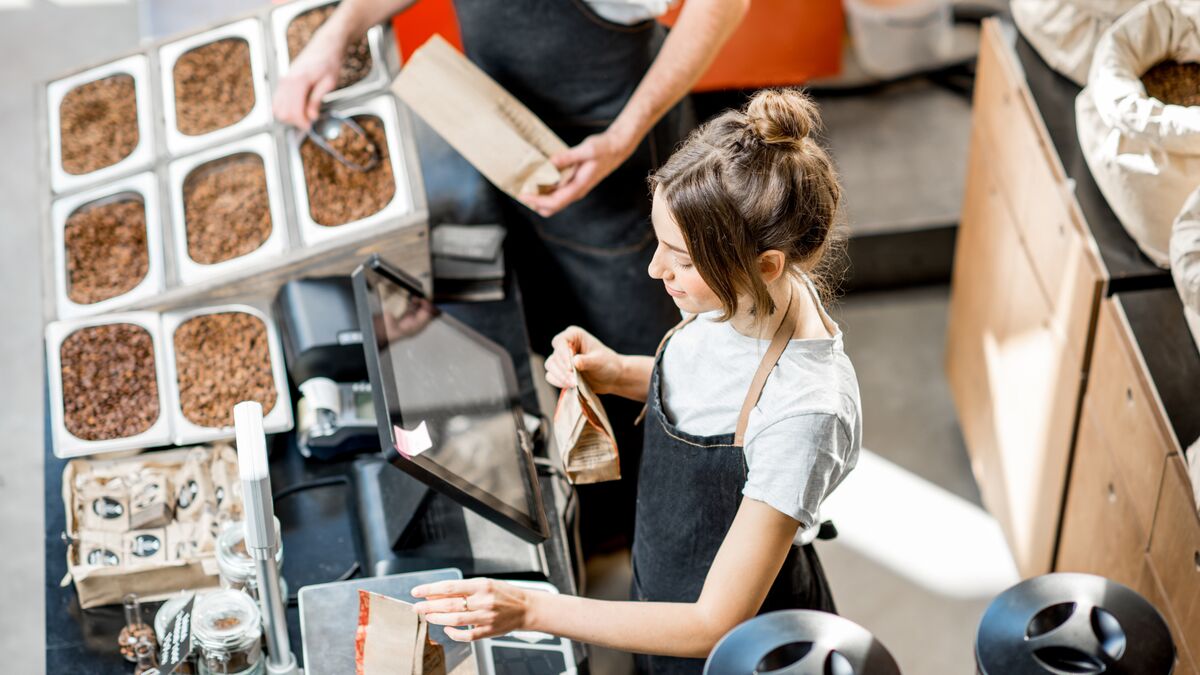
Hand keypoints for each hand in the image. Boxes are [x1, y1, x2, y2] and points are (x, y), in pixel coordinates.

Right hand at [272, 23, 347, 130]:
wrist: (325, 45)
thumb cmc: (329, 61)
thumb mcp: (329, 82)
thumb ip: (317, 100)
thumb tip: (311, 116)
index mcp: (299, 81)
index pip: (294, 110)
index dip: (302, 122)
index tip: (310, 126)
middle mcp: (287, 80)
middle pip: (282, 111)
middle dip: (295, 120)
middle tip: (309, 122)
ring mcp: (283, 80)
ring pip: (276, 107)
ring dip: (289, 116)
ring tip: (304, 115)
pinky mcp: (284, 80)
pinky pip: (277, 100)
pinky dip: (285, 108)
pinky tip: (298, 108)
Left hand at [412, 578, 533, 641]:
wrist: (526, 608)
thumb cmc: (504, 594)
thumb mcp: (485, 584)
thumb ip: (463, 589)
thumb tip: (437, 593)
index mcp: (482, 585)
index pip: (450, 586)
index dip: (430, 589)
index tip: (417, 591)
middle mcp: (483, 600)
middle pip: (449, 604)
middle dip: (429, 606)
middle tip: (417, 607)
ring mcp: (486, 617)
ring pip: (455, 619)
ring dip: (437, 618)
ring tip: (427, 616)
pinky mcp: (488, 631)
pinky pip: (466, 635)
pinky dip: (453, 633)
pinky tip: (446, 628)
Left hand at [519, 130, 635, 216]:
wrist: (617, 148)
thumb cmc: (604, 148)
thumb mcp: (587, 149)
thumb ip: (568, 157)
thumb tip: (550, 162)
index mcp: (579, 186)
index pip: (554, 202)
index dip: (537, 201)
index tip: (523, 195)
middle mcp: (576, 191)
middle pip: (551, 207)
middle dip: (535, 203)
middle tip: (519, 192)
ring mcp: (575, 188)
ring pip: (554, 201)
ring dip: (539, 197)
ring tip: (524, 186)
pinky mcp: (574, 183)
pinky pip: (557, 192)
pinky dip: (546, 189)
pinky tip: (537, 178)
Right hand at [545, 326, 624, 393]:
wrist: (612, 377)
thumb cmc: (608, 364)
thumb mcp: (599, 361)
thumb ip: (586, 361)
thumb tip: (574, 362)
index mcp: (575, 335)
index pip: (561, 341)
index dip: (562, 355)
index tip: (570, 368)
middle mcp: (565, 345)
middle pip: (554, 356)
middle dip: (562, 370)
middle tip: (574, 380)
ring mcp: (562, 358)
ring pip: (550, 367)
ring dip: (560, 377)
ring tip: (574, 384)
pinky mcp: (561, 371)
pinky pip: (551, 376)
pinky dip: (559, 382)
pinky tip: (570, 386)